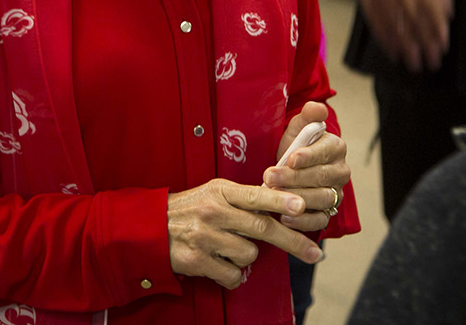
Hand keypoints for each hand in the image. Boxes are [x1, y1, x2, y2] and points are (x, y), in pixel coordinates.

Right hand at [167, 179, 322, 288]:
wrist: (151, 228)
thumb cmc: (192, 209)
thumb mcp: (215, 194)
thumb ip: (244, 199)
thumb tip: (283, 207)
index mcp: (222, 191)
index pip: (256, 195)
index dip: (281, 201)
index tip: (301, 206)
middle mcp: (214, 211)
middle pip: (262, 228)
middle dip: (292, 241)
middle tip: (314, 253)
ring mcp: (205, 236)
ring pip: (249, 253)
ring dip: (246, 256)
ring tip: (228, 248)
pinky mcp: (198, 260)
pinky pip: (232, 274)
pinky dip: (232, 275)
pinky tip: (219, 264)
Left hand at [266, 103, 350, 231]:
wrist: (291, 171)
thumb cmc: (294, 147)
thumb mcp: (297, 129)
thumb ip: (307, 116)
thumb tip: (316, 108)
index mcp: (336, 148)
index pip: (325, 151)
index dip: (308, 155)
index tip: (290, 158)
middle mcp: (341, 171)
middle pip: (320, 176)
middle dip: (294, 178)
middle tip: (270, 177)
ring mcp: (336, 194)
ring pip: (320, 198)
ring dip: (296, 198)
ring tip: (274, 196)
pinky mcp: (329, 213)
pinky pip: (320, 221)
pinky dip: (303, 222)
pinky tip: (284, 218)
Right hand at [350, 0, 452, 71]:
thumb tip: (449, 13)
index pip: (429, 4)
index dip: (437, 26)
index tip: (443, 44)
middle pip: (413, 18)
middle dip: (424, 42)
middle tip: (433, 62)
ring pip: (394, 24)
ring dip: (405, 47)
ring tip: (415, 65)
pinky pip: (376, 23)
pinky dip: (386, 40)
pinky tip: (394, 53)